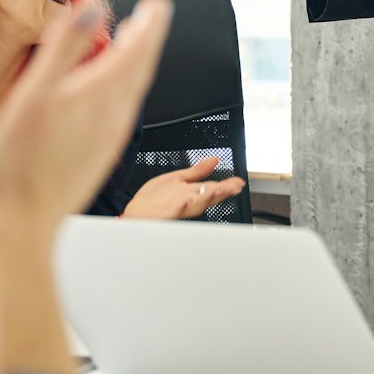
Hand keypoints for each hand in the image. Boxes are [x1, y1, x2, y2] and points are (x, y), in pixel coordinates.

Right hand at [0, 0, 170, 232]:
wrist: (22, 222)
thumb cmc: (20, 161)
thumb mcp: (35, 93)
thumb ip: (64, 47)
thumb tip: (92, 8)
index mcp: (100, 95)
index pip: (138, 50)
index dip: (151, 23)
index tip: (159, 3)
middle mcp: (113, 116)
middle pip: (141, 69)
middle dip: (148, 39)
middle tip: (152, 16)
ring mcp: (108, 137)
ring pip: (133, 90)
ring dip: (137, 63)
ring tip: (133, 42)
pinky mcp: (100, 153)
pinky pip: (122, 109)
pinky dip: (123, 87)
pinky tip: (108, 88)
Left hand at [122, 157, 247, 218]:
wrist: (134, 214)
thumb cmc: (154, 199)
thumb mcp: (177, 179)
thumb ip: (197, 171)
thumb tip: (214, 159)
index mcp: (190, 192)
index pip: (213, 187)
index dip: (227, 186)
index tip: (239, 183)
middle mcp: (186, 201)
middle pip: (207, 197)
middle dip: (221, 192)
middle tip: (233, 188)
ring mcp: (175, 208)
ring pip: (194, 205)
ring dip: (205, 199)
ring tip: (216, 191)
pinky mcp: (162, 214)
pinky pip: (173, 211)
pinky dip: (180, 207)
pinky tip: (185, 201)